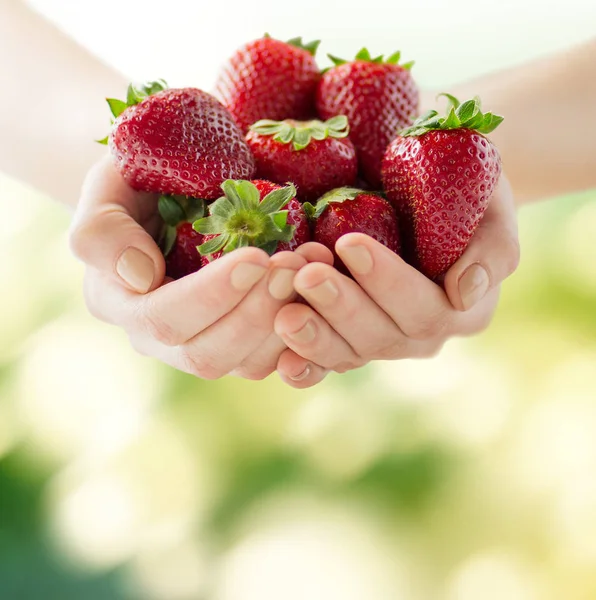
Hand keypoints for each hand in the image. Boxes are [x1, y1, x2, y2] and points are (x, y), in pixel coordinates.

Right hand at [69, 155, 331, 379]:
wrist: (168, 195)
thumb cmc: (137, 185)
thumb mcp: (106, 190)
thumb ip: (103, 232)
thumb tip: (139, 276)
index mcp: (121, 304)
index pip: (163, 319)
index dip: (211, 295)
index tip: (255, 257)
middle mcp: (160, 339)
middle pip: (208, 353)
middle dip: (257, 311)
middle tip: (295, 265)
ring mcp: (203, 343)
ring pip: (247, 363)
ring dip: (286, 320)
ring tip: (314, 270)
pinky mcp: (241, 342)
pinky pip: (274, 357)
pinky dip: (303, 329)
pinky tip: (322, 289)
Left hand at [274, 175, 519, 387]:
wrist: (426, 198)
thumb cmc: (460, 195)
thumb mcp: (490, 207)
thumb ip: (492, 249)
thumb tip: (465, 292)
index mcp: (462, 310)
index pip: (426, 307)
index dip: (387, 282)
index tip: (350, 243)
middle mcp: (421, 335)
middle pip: (381, 336)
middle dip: (341, 307)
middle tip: (305, 275)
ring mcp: (382, 341)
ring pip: (350, 353)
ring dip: (315, 336)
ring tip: (282, 313)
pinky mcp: (348, 340)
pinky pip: (327, 363)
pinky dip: (305, 366)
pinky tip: (281, 362)